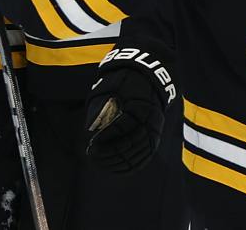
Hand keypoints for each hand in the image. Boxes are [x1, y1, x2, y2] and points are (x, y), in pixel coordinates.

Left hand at [85, 47, 175, 173]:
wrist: (147, 78)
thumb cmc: (123, 82)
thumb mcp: (109, 88)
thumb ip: (99, 107)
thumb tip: (91, 129)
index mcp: (140, 104)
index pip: (123, 127)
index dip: (105, 137)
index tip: (91, 142)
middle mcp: (151, 120)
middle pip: (130, 143)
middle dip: (108, 152)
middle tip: (92, 153)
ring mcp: (154, 130)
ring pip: (137, 154)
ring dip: (116, 162)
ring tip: (98, 160)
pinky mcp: (154, 139)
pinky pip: (143, 159)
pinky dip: (128, 166)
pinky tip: (112, 167)